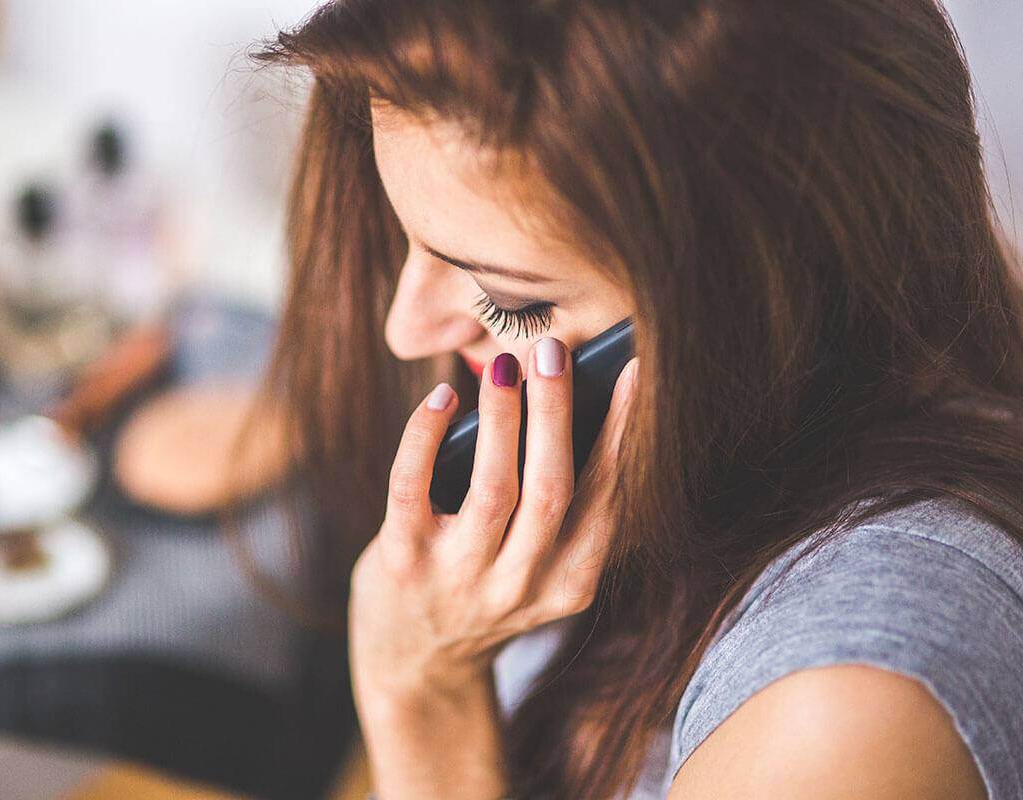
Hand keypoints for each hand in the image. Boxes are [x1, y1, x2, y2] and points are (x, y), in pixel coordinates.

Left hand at [349, 337, 640, 700]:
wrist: (414, 664)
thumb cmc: (482, 588)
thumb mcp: (536, 568)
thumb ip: (556, 509)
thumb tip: (563, 400)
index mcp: (569, 584)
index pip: (605, 499)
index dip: (620, 433)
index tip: (631, 372)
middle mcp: (520, 587)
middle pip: (553, 490)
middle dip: (557, 414)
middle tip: (554, 350)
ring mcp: (460, 579)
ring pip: (494, 489)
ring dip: (503, 418)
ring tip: (505, 365)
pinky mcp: (403, 564)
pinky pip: (413, 488)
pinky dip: (426, 436)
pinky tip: (440, 399)